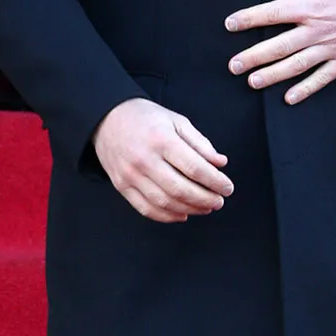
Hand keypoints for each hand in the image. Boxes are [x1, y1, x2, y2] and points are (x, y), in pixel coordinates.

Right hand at [93, 99, 232, 222]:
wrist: (107, 119)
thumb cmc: (146, 118)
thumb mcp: (177, 121)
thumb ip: (200, 143)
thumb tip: (221, 164)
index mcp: (161, 140)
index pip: (195, 168)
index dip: (215, 182)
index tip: (228, 188)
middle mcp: (144, 159)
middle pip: (181, 190)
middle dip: (205, 199)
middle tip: (219, 201)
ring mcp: (130, 175)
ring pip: (164, 203)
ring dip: (190, 209)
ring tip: (206, 208)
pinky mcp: (122, 186)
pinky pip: (146, 208)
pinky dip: (167, 216)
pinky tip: (183, 214)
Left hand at [225, 0, 335, 103]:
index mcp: (312, 4)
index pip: (272, 13)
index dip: (248, 19)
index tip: (230, 25)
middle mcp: (318, 29)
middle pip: (278, 45)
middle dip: (252, 57)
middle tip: (232, 66)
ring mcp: (332, 48)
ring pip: (295, 65)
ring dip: (271, 75)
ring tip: (251, 82)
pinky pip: (322, 78)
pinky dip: (305, 89)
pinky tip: (288, 98)